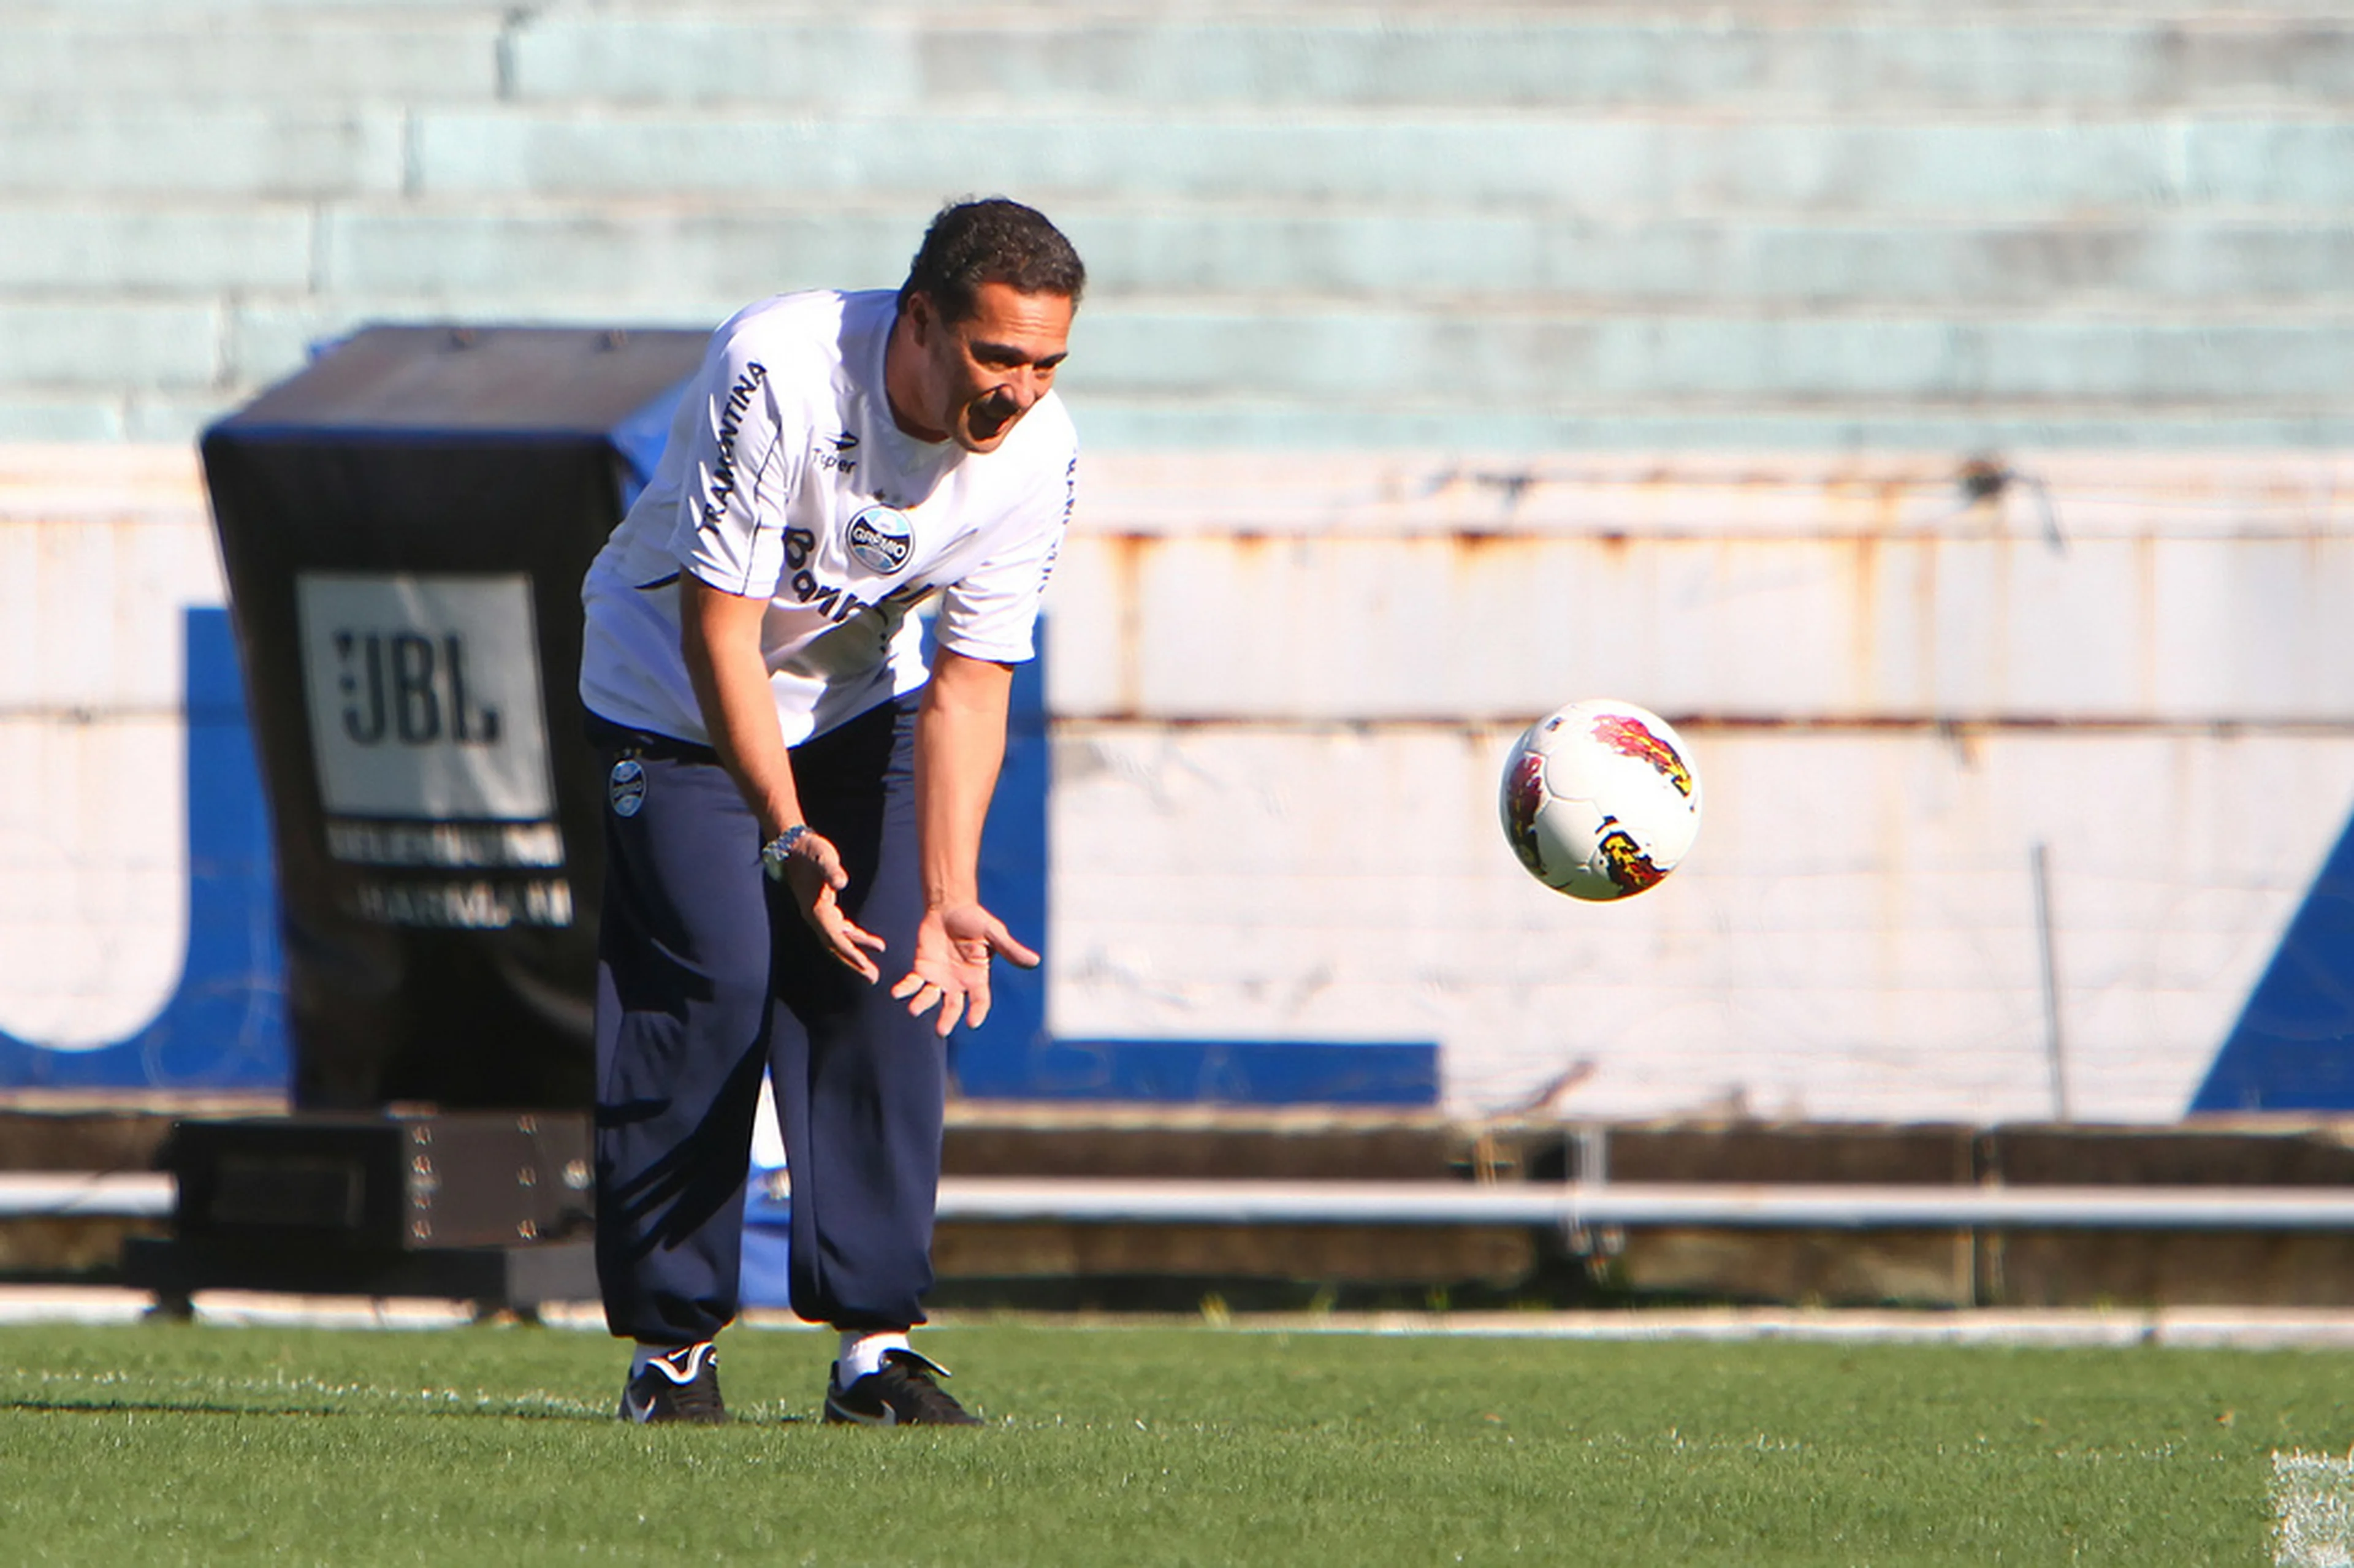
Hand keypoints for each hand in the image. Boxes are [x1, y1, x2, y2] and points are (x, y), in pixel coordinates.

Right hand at [774, 831, 884, 981]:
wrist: (794, 847)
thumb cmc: (811, 851)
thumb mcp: (823, 857)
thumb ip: (832, 870)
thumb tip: (842, 882)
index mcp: (816, 910)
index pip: (835, 938)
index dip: (850, 953)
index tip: (865, 967)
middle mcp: (815, 917)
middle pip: (836, 947)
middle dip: (854, 963)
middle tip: (873, 978)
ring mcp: (818, 914)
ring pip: (838, 941)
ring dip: (855, 954)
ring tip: (873, 968)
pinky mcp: (823, 908)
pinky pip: (840, 930)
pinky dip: (853, 938)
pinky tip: (869, 942)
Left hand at [890, 903, 1040, 1036]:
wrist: (949, 907)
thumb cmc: (975, 919)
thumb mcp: (994, 933)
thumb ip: (1011, 949)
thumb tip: (1035, 962)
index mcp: (978, 978)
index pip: (980, 1001)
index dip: (977, 1012)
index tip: (972, 1023)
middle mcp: (958, 983)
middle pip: (953, 1007)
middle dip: (947, 1018)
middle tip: (941, 1030)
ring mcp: (939, 978)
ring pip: (931, 998)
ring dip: (922, 1005)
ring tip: (914, 1010)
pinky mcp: (922, 969)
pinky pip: (913, 983)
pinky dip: (905, 989)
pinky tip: (897, 993)